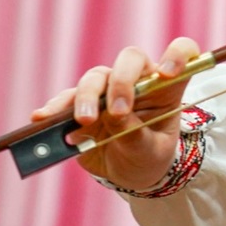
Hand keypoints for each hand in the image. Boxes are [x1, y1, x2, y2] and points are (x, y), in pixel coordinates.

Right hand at [30, 36, 203, 191]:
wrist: (127, 173)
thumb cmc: (148, 156)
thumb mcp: (150, 152)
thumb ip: (136, 134)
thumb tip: (113, 116)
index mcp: (166, 87)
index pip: (181, 52)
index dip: (177, 54)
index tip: (168, 72)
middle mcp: (138, 81)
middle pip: (130, 59)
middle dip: (121, 81)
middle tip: (116, 112)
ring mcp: (108, 89)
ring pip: (96, 77)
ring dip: (87, 96)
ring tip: (83, 122)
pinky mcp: (83, 103)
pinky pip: (67, 98)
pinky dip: (56, 107)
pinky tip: (43, 117)